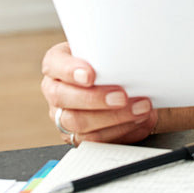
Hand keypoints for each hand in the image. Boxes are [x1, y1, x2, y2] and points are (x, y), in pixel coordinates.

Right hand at [40, 42, 155, 144]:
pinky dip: (119, 130)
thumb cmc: (110, 66)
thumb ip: (110, 55)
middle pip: (63, 97)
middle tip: (122, 96)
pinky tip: (136, 120)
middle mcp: (56, 91)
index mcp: (56, 64)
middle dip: (96, 98)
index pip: (54, 65)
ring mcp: (63, 116)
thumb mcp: (107, 54)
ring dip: (114, 117)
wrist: (123, 87)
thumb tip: (130, 57)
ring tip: (139, 108)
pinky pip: (94, 139)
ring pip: (78, 122)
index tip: (91, 75)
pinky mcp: (78, 136)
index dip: (70, 71)